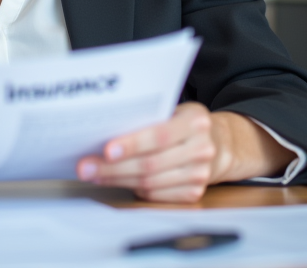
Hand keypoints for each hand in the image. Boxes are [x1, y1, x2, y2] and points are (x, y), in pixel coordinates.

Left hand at [75, 104, 292, 202]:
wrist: (220, 144)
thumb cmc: (185, 124)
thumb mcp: (175, 111)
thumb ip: (150, 118)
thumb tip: (105, 130)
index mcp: (195, 121)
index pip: (159, 135)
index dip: (131, 144)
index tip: (106, 150)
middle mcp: (201, 149)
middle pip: (150, 164)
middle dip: (112, 168)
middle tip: (86, 167)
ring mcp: (199, 174)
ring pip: (149, 183)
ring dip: (117, 180)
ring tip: (94, 175)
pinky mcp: (194, 193)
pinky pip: (156, 195)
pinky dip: (133, 189)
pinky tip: (117, 182)